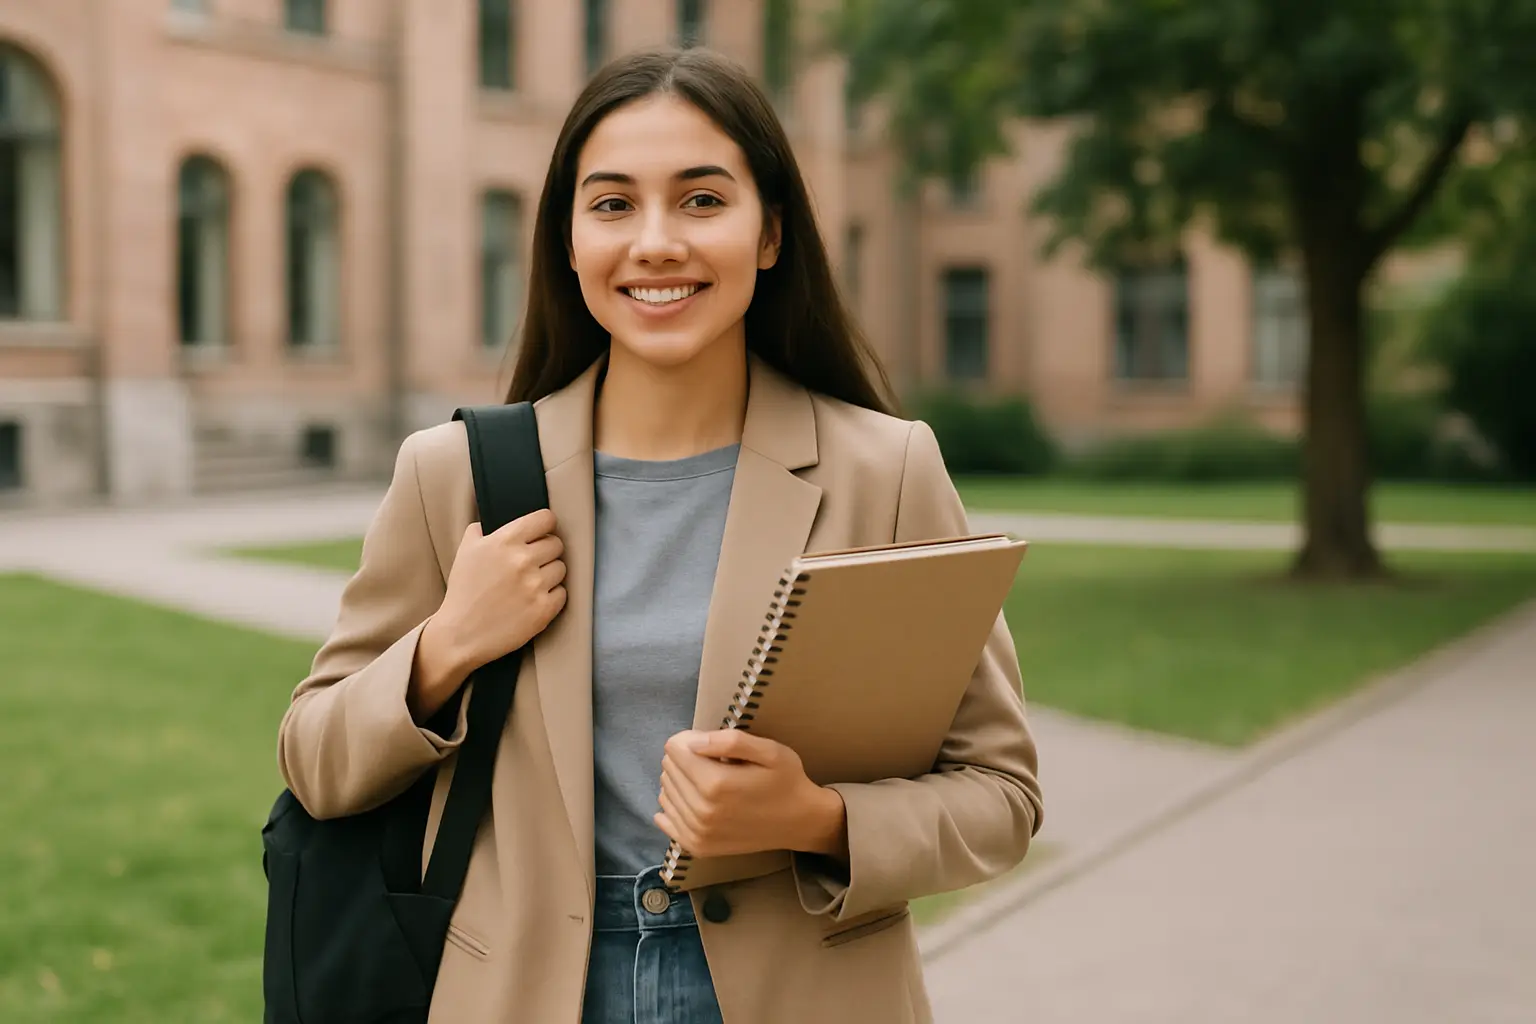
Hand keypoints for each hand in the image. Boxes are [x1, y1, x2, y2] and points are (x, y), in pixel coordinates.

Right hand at [411, 510, 565, 718]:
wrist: (460, 634)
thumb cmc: (463, 592)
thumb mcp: (465, 552)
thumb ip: (480, 530)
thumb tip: (491, 521)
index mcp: (505, 541)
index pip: (546, 519)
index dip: (545, 525)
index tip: (541, 532)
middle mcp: (523, 560)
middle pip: (557, 544)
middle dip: (547, 551)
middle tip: (533, 563)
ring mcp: (535, 586)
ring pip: (561, 568)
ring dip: (550, 574)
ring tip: (531, 583)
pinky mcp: (544, 609)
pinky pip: (562, 593)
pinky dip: (552, 596)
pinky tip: (534, 599)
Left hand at [655, 729, 847, 859]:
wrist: (799, 823)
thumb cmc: (786, 781)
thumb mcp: (769, 751)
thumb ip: (730, 741)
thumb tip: (693, 742)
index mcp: (716, 784)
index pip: (675, 748)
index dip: (691, 739)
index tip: (711, 743)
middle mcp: (701, 811)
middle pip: (668, 769)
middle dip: (685, 758)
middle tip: (713, 762)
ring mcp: (697, 833)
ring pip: (665, 791)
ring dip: (681, 781)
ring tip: (708, 781)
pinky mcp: (697, 847)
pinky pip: (666, 819)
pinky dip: (675, 805)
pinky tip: (694, 800)